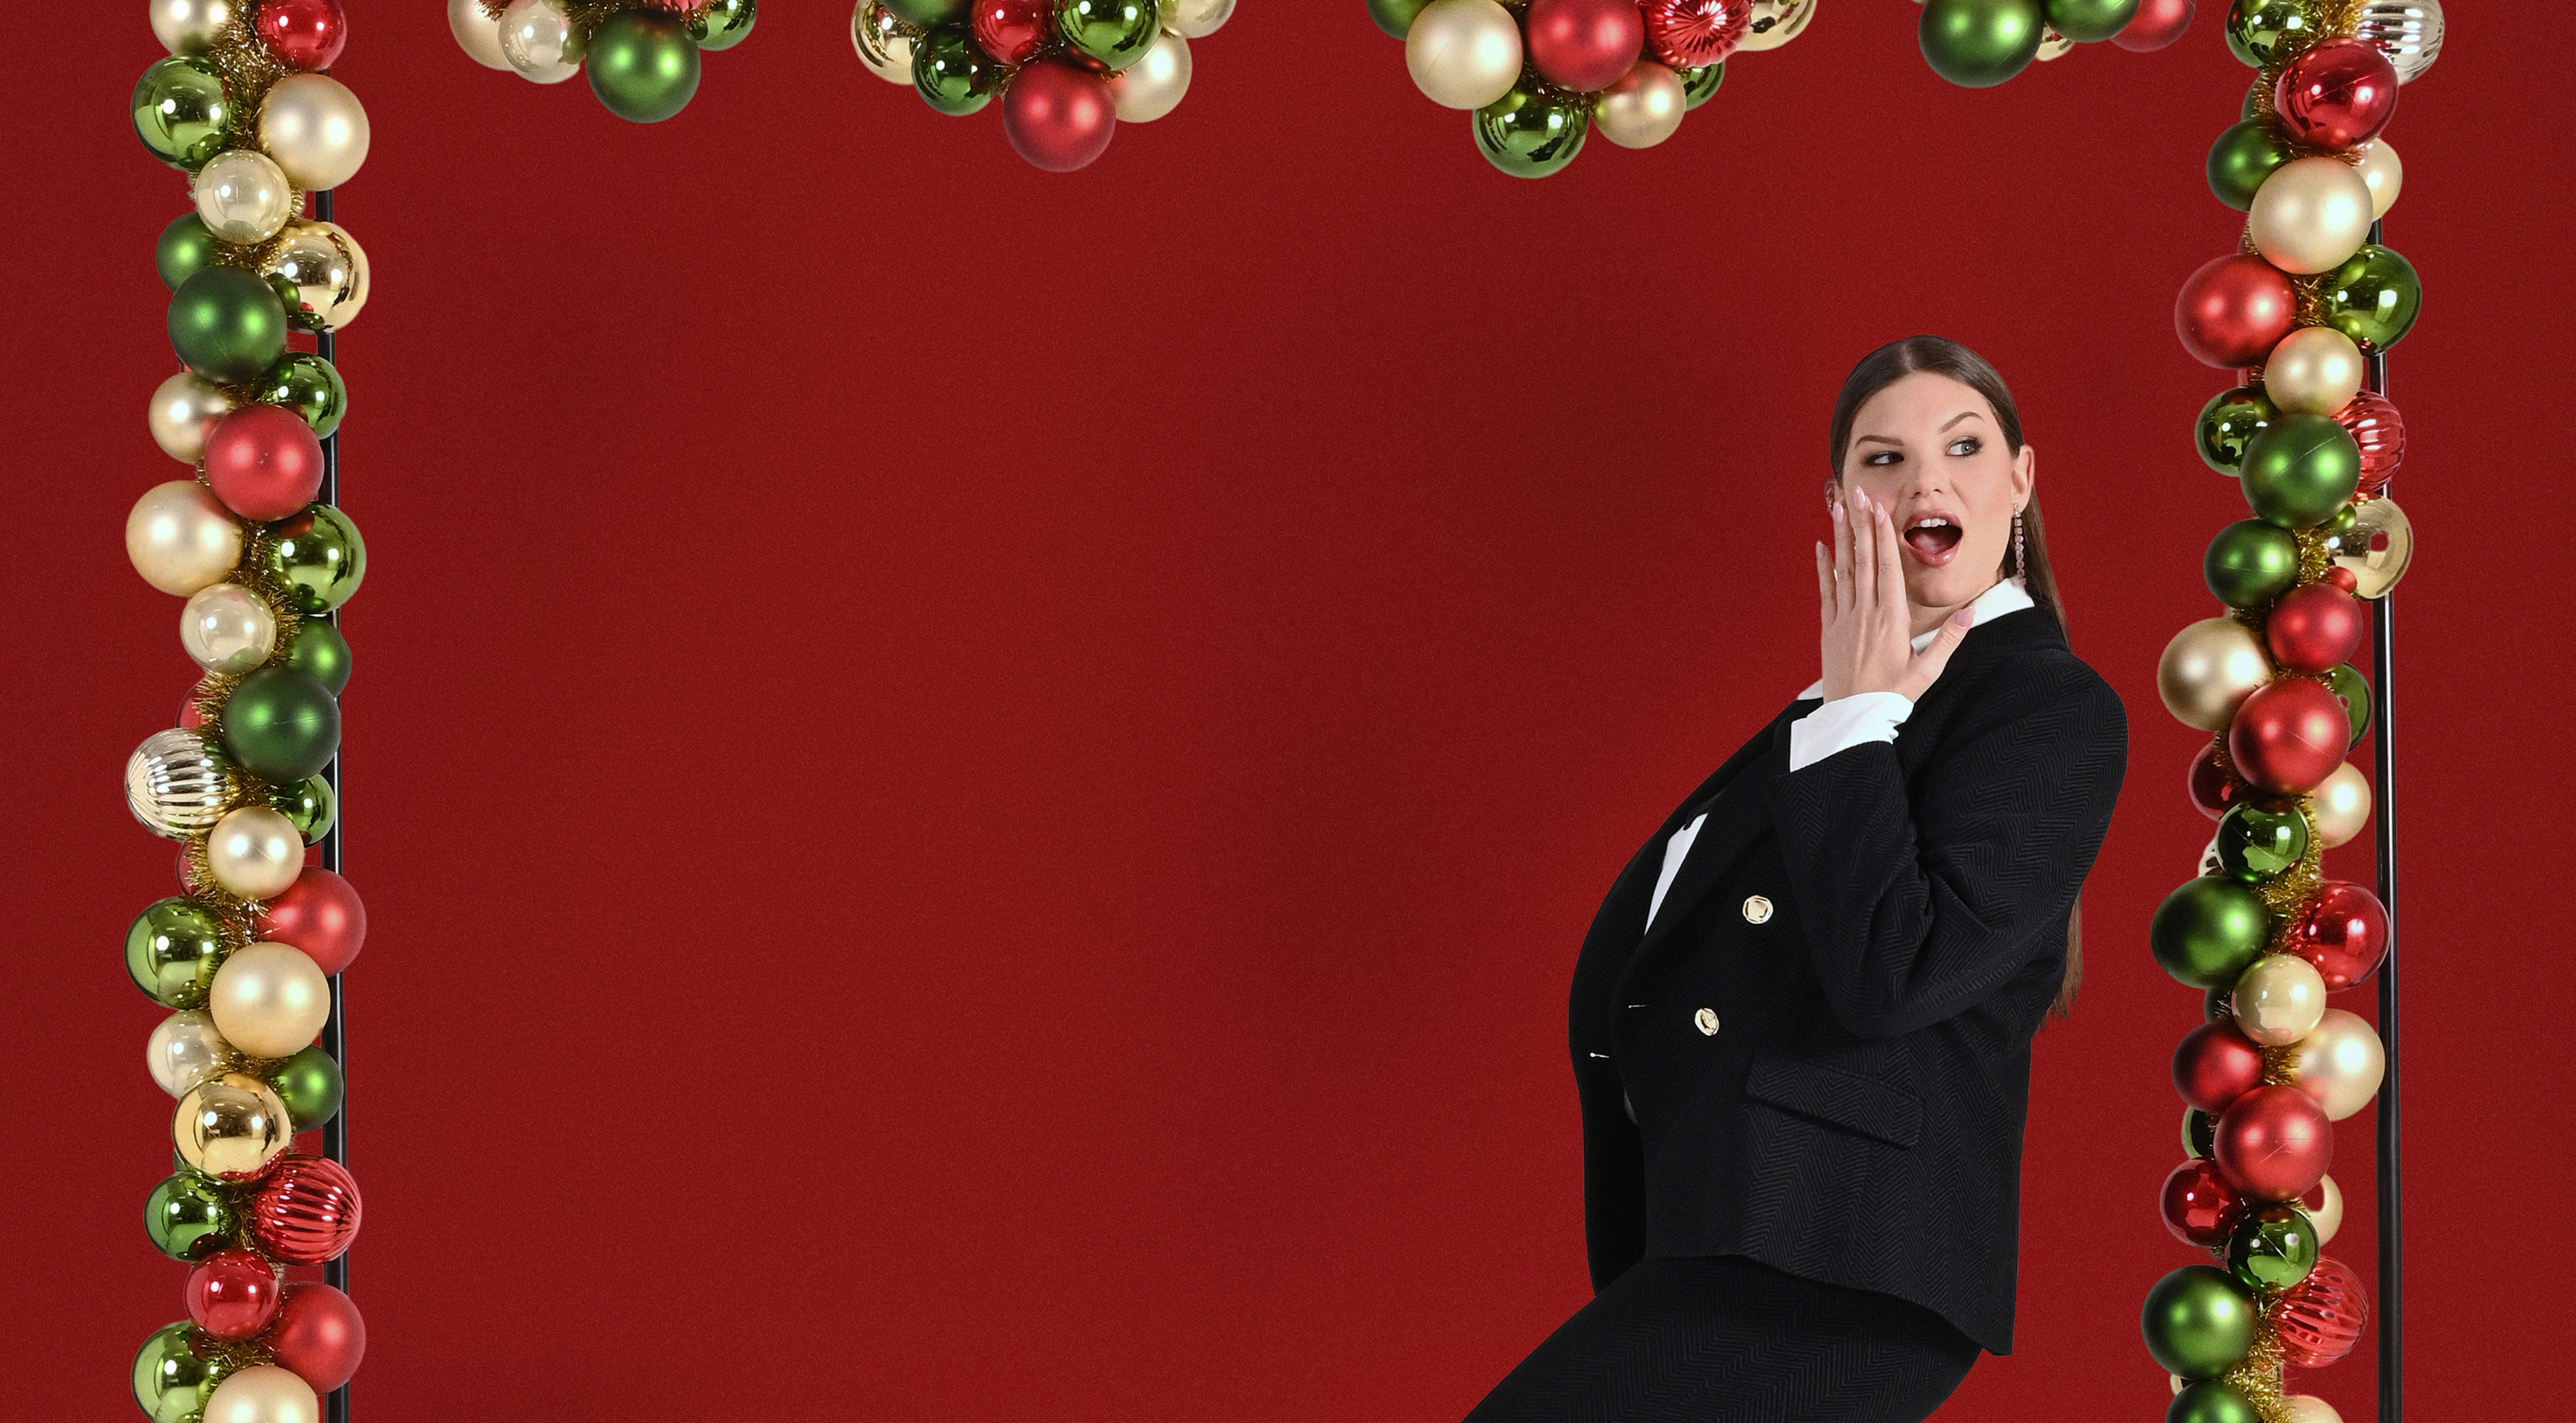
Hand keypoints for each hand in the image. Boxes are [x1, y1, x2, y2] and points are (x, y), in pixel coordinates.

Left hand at [1814, 484, 1973, 702]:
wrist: (1853, 718)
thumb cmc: (1893, 696)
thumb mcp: (1927, 670)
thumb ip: (1950, 638)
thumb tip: (1972, 610)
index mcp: (1892, 618)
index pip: (1888, 568)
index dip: (1883, 536)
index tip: (1880, 510)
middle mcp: (1866, 613)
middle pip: (1864, 560)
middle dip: (1861, 525)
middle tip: (1858, 494)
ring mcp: (1845, 619)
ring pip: (1843, 570)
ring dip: (1841, 538)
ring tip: (1838, 508)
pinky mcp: (1830, 629)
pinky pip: (1826, 592)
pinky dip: (1823, 568)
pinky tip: (1821, 546)